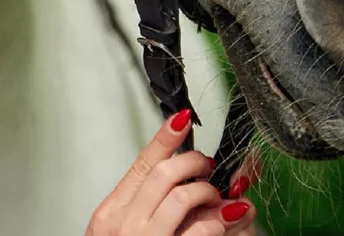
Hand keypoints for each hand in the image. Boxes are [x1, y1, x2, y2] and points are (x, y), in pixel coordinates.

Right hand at [85, 110, 256, 235]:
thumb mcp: (125, 234)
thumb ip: (147, 208)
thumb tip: (180, 180)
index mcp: (111, 215)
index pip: (139, 166)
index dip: (163, 140)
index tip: (181, 119)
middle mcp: (123, 225)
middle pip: (162, 175)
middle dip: (193, 163)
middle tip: (208, 167)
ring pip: (183, 196)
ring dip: (209, 192)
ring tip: (221, 200)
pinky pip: (201, 231)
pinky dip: (221, 222)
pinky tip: (232, 219)